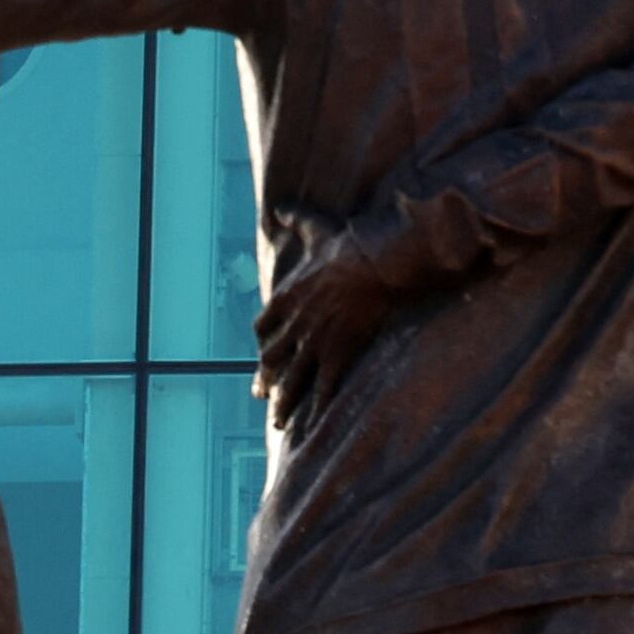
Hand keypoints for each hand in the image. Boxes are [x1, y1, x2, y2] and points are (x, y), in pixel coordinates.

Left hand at [252, 203, 424, 433]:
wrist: (373, 263)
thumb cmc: (346, 246)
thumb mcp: (316, 230)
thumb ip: (297, 221)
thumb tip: (280, 207)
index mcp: (286, 298)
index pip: (264, 327)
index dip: (263, 341)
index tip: (262, 350)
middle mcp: (294, 325)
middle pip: (272, 359)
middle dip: (267, 378)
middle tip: (260, 394)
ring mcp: (314, 342)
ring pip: (292, 380)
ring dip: (283, 403)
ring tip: (277, 422)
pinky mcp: (337, 354)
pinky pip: (322, 389)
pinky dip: (315, 410)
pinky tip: (310, 427)